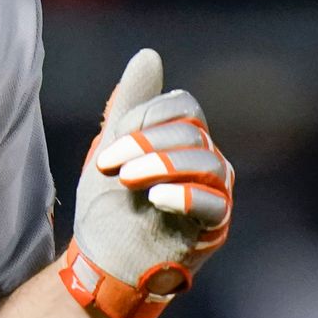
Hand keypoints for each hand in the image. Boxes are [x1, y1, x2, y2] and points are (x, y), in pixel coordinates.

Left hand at [60, 49, 231, 317]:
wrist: (102, 262)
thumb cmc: (110, 206)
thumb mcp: (111, 149)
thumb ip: (130, 103)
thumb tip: (149, 55)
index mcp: (183, 139)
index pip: (182, 107)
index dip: (145, 119)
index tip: (108, 150)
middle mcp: (206, 162)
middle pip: (191, 132)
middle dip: (145, 144)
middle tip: (112, 167)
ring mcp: (214, 194)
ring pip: (205, 162)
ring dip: (160, 166)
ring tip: (129, 182)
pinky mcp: (214, 227)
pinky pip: (215, 202)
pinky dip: (186, 195)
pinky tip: (157, 198)